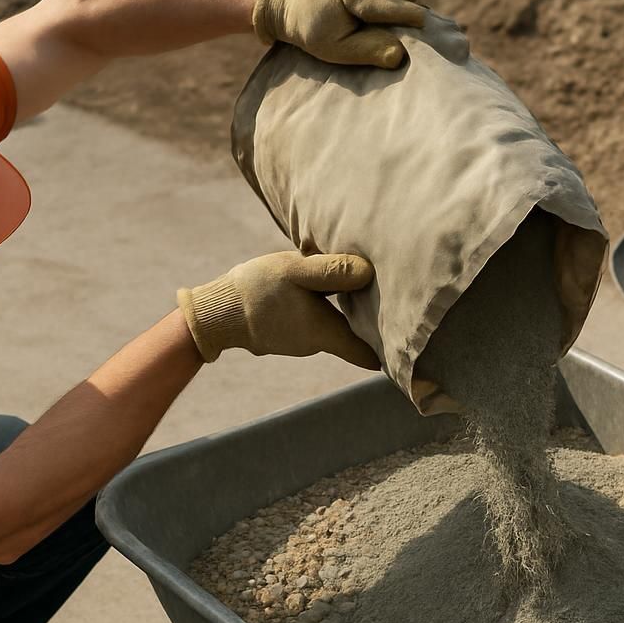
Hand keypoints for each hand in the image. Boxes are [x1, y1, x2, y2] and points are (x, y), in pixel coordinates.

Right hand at [176, 251, 379, 367]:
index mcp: (326, 332)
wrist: (215, 313)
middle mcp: (318, 342)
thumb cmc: (256, 291)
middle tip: (394, 291)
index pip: (370, 352)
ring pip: (335, 324)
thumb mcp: (296, 271)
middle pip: (356, 333)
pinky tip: (326, 285)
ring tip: (362, 280)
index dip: (389, 346)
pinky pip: (316, 320)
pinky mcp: (289, 331)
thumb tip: (370, 270)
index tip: (408, 336)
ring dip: (346, 306)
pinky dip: (325, 306)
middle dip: (372, 317)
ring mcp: (302, 340)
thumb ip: (332, 270)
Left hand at [253, 0, 425, 68]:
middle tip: (377, 23)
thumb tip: (400, 56)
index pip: (410, 10)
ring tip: (373, 6)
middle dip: (403, 9)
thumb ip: (369, 52)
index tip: (409, 34)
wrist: (292, 0)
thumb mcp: (337, 50)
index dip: (414, 24)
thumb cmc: (314, 29)